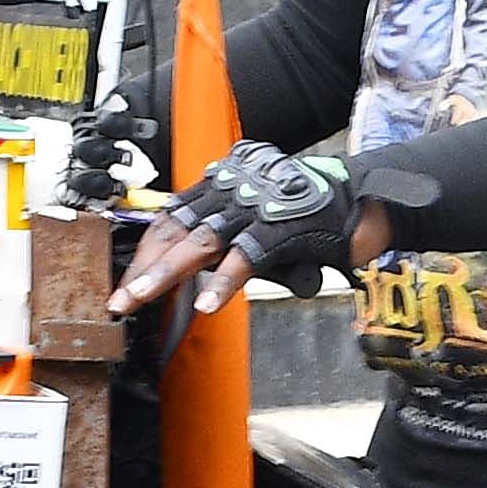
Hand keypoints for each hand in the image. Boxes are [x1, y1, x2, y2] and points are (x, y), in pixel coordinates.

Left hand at [108, 143, 392, 337]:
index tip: (127, 281)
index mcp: (225, 182)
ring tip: (140, 298)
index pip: (172, 215)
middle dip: (143, 265)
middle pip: (176, 227)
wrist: (366, 200)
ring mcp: (257, 204)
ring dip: (165, 272)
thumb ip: (230, 239)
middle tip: (120, 300)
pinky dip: (225, 281)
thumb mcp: (261, 220)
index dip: (146, 249)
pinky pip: (246, 255)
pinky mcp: (284, 225)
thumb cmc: (315, 214)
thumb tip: (199, 272)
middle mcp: (234, 187)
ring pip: (200, 240)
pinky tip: (209, 305)